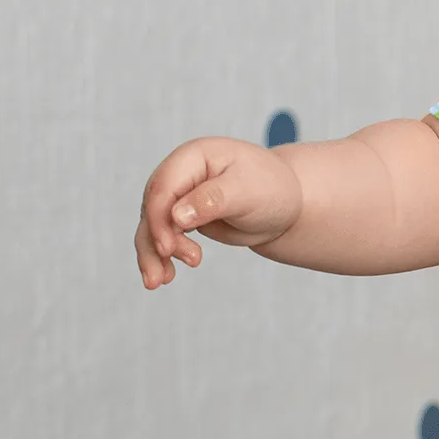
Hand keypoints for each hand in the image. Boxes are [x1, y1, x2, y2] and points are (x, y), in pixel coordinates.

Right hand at [133, 137, 301, 287]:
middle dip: (155, 242)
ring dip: (152, 255)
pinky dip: (161, 257)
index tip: (167, 249)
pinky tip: (166, 276)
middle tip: (166, 275)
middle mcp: (180, 174)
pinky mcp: (182, 217)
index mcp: (193, 157)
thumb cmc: (272, 189)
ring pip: (152, 227)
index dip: (159, 219)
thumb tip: (176, 216)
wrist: (286, 204)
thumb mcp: (248, 192)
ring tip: (160, 281)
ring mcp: (179, 196)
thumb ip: (213, 200)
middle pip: (153, 209)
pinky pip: (162, 237)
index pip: (164, 188)